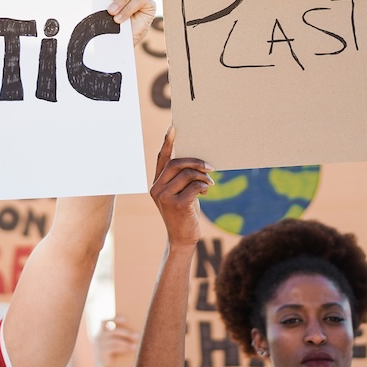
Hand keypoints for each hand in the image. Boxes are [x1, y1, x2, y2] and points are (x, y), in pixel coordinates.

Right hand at [96, 315, 139, 366]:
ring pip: (115, 340)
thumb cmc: (113, 355)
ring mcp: (99, 345)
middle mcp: (98, 337)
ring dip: (127, 343)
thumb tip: (134, 332)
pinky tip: (131, 349)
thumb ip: (119, 336)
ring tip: (136, 345)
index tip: (125, 319)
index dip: (114, 319)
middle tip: (137, 336)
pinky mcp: (102, 353)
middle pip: (113, 331)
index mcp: (101, 332)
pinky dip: (124, 348)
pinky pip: (114, 348)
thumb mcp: (114, 343)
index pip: (105, 322)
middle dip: (126, 333)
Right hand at [150, 126, 213, 247]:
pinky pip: (194, 186)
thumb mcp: (179, 194)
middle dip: (195, 161)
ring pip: (186, 174)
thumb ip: (181, 179)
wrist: (182, 239)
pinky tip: (207, 191)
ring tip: (210, 182)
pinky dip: (203, 186)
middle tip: (209, 166)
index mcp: (156, 183)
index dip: (167, 142)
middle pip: (175, 163)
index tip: (173, 127)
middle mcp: (157, 188)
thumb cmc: (184, 213)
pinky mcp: (177, 205)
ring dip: (202, 175)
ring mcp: (165, 197)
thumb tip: (196, 161)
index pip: (161, 158)